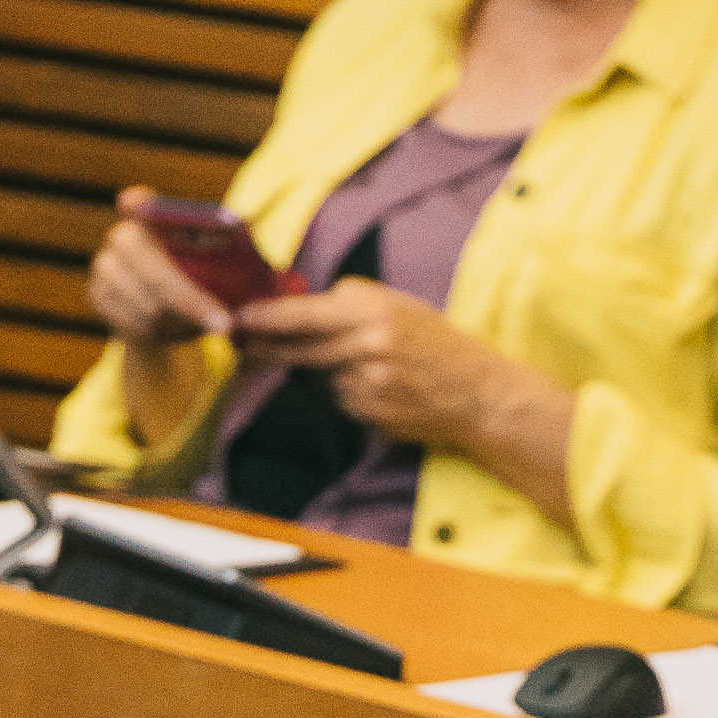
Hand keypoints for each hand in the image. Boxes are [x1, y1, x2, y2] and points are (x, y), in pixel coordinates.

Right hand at [85, 187, 238, 350]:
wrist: (164, 317)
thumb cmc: (198, 281)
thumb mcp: (215, 262)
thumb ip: (222, 251)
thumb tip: (246, 238)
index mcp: (150, 217)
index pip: (139, 204)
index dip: (138, 204)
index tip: (133, 204)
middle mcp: (121, 236)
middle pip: (153, 271)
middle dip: (190, 302)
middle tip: (225, 324)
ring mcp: (103, 267)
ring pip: (148, 305)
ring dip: (182, 322)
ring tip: (205, 326)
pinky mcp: (97, 297)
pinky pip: (133, 325)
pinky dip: (162, 334)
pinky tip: (178, 329)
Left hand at [233, 278, 558, 462]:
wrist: (478, 394)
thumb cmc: (436, 342)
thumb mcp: (398, 304)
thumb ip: (351, 302)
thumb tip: (300, 303)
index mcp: (372, 311)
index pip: (303, 315)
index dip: (265, 318)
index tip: (239, 317)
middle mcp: (365, 347)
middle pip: (298, 350)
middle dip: (266, 348)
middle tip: (242, 344)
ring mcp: (365, 386)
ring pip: (320, 377)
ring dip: (324, 372)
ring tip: (370, 366)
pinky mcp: (368, 415)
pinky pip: (340, 400)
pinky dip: (349, 393)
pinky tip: (382, 389)